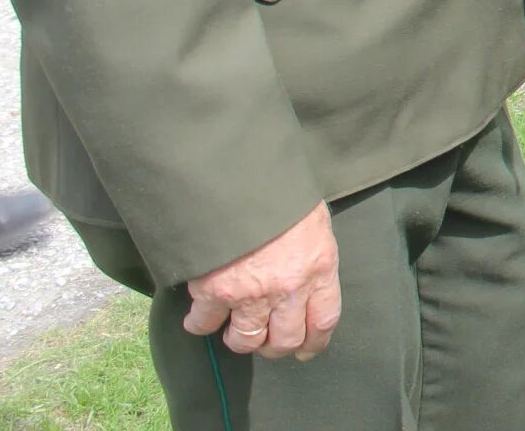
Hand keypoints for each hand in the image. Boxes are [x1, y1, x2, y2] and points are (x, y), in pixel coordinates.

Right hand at [181, 203, 339, 360]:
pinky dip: (200, 324)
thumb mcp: (313, 220)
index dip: (314, 342)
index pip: (323, 321)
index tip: (305, 349)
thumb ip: (311, 255)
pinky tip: (201, 315)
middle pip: (284, 341)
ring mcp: (250, 293)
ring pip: (246, 341)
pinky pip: (205, 324)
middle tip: (265, 339)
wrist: (240, 176)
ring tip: (235, 328)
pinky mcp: (214, 291)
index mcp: (318, 267)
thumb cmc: (281, 192)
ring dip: (239, 339)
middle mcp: (288, 288)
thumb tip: (305, 277)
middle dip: (274, 346)